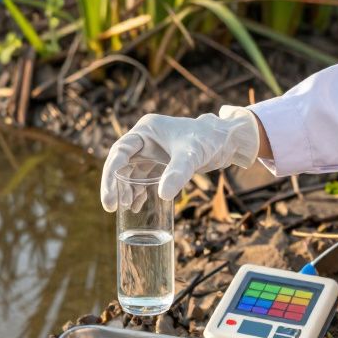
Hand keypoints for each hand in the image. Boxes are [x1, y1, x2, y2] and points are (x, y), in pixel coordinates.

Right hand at [100, 106, 260, 211]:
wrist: (226, 140)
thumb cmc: (208, 139)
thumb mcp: (192, 155)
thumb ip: (178, 172)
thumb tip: (163, 195)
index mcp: (146, 130)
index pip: (120, 152)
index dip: (111, 174)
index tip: (111, 197)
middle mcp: (145, 139)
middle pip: (121, 164)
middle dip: (116, 185)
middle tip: (113, 206)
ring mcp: (152, 151)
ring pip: (132, 172)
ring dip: (127, 189)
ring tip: (127, 208)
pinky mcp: (161, 162)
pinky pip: (144, 177)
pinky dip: (140, 190)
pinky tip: (138, 205)